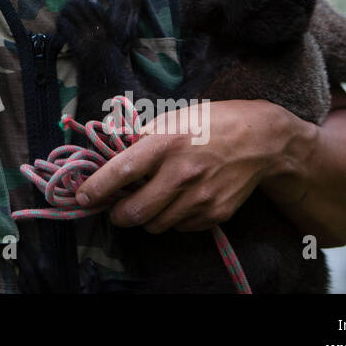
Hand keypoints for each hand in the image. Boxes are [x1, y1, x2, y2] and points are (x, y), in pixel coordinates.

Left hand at [75, 99, 298, 233]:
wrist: (261, 140)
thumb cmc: (210, 123)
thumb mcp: (172, 117)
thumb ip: (141, 137)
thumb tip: (109, 151)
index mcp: (166, 142)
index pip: (122, 171)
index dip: (97, 188)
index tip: (83, 197)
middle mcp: (182, 173)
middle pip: (135, 212)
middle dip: (118, 214)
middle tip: (116, 207)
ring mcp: (200, 198)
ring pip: (156, 225)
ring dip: (146, 217)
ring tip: (151, 199)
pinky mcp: (216, 214)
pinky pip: (180, 227)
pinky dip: (172, 219)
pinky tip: (179, 200)